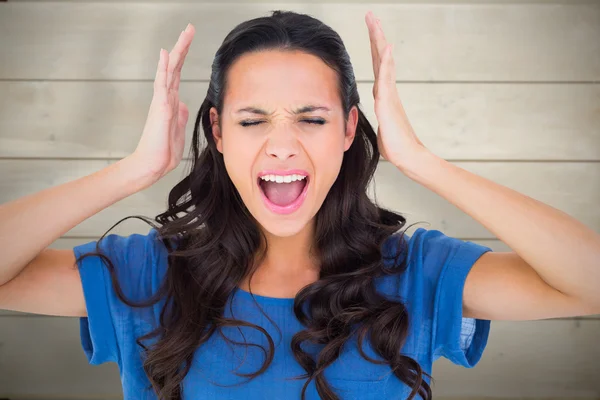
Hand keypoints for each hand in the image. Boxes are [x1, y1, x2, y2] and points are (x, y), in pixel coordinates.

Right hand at [130, 23, 194, 182]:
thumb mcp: (178, 130)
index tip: (189, 41)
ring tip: (185, 34)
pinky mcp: (160, 108)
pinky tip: (165, 54)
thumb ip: (180, 115)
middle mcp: (165, 98)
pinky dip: (163, 68)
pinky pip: (162, 83)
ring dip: (177, 51)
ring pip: (169, 70)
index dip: (183, 57)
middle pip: (174, 66)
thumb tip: (182, 104)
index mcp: (171, 103)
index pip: (177, 74)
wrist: (153, 165)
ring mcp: (162, 101)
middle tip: (190, 28)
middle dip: (182, 47)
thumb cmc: (163, 151)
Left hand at [365, 11, 428, 170]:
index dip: (374, 47)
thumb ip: (379, 117)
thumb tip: (374, 118)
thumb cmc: (395, 145)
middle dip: (375, 35)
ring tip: (375, 22)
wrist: (407, 156)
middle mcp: (387, 90)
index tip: (372, 30)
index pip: (377, 66)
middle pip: (380, 57)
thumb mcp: (381, 126)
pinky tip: (386, 47)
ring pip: (383, 62)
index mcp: (384, 94)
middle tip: (371, 15)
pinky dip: (386, 61)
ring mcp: (389, 94)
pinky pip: (386, 78)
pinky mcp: (388, 102)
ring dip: (379, 41)